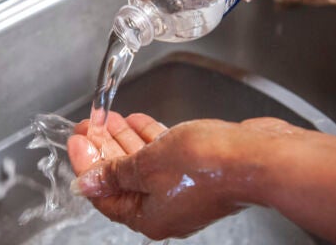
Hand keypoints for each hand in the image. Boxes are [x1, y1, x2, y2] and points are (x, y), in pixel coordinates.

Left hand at [67, 112, 299, 239]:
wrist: (259, 158)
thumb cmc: (209, 165)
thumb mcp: (148, 165)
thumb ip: (115, 172)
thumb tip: (86, 184)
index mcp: (149, 217)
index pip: (104, 194)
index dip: (86, 165)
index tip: (77, 138)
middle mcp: (166, 208)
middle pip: (123, 179)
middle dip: (104, 149)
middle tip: (89, 125)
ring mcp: (185, 189)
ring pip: (145, 165)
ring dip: (125, 141)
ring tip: (110, 118)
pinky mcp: (201, 171)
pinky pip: (166, 156)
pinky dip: (151, 139)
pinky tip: (140, 122)